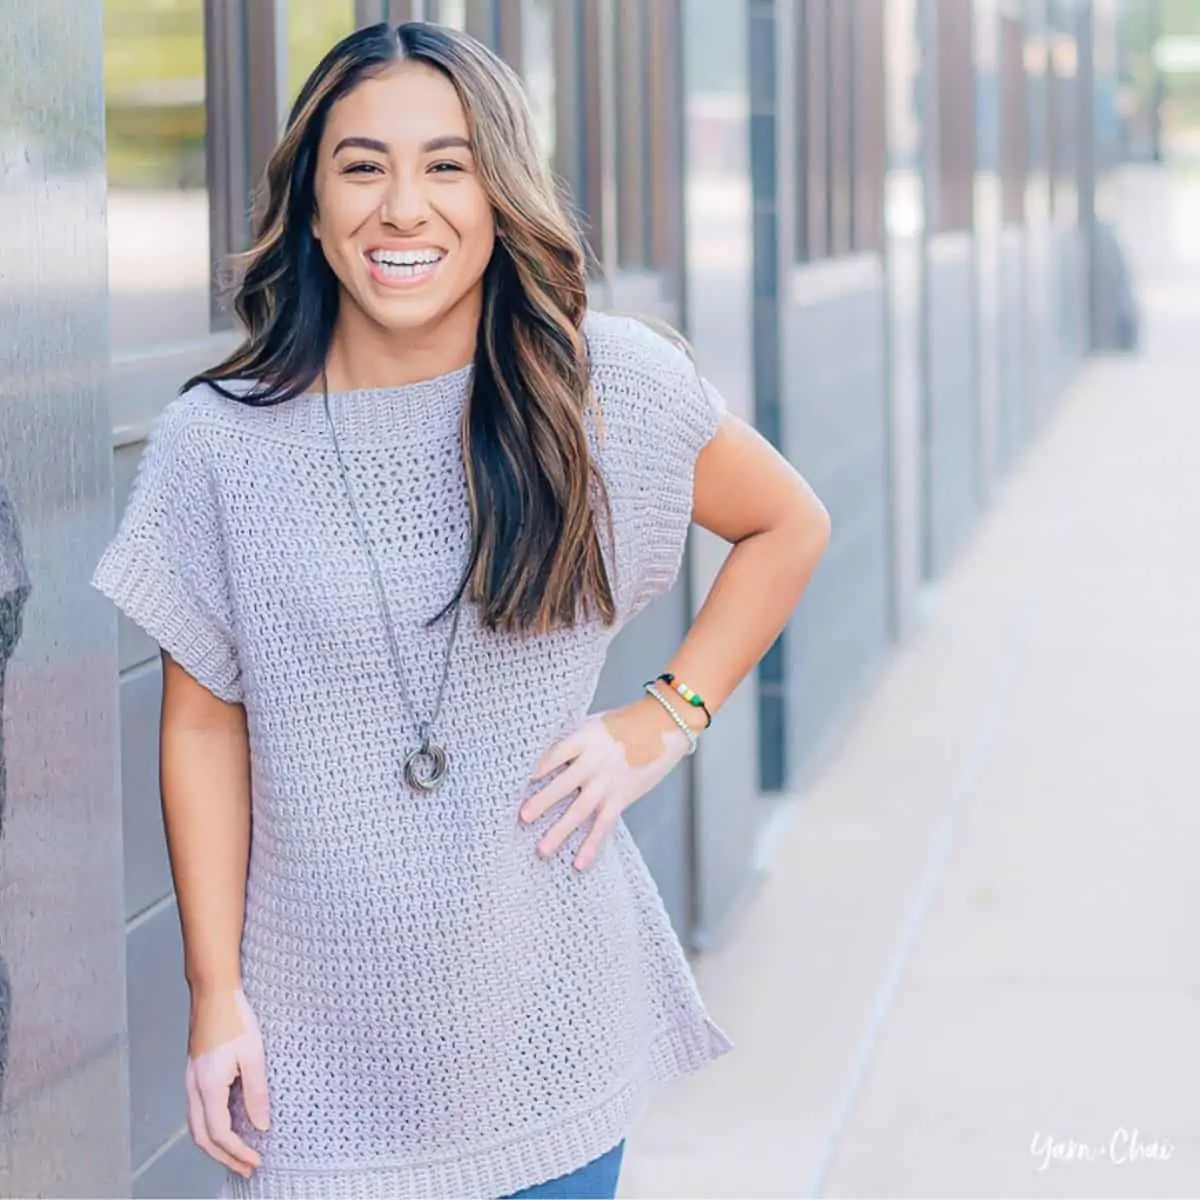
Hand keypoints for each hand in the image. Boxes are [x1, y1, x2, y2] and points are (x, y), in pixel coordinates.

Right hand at [185, 986, 269, 1178]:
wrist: (213, 993)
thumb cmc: (235, 1017)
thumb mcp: (253, 1054)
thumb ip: (257, 1092)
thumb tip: (261, 1125)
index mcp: (208, 1086)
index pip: (220, 1134)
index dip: (237, 1152)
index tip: (256, 1161)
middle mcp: (193, 1088)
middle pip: (203, 1138)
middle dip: (224, 1157)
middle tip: (247, 1168)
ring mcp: (190, 1081)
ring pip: (196, 1127)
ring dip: (215, 1146)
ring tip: (238, 1154)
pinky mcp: (194, 1073)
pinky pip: (197, 1112)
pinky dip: (210, 1129)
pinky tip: (227, 1126)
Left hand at [521, 694, 694, 869]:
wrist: (665, 725)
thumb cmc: (628, 722)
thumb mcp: (595, 723)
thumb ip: (574, 740)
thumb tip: (545, 756)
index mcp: (584, 738)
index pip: (555, 754)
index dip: (538, 766)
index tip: (519, 778)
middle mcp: (594, 761)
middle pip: (563, 784)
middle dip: (542, 802)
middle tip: (522, 817)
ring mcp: (608, 782)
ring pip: (580, 810)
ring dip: (560, 831)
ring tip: (542, 851)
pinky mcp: (621, 797)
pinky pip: (604, 825)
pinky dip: (592, 844)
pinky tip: (579, 863)